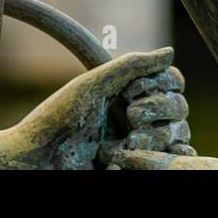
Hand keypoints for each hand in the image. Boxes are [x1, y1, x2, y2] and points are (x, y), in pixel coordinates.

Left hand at [0, 47, 192, 170]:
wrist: (39, 160)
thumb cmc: (59, 119)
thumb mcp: (95, 85)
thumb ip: (131, 66)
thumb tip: (169, 51)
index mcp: (130, 92)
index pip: (170, 81)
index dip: (161, 83)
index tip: (132, 91)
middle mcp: (140, 116)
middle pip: (179, 106)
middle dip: (158, 108)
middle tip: (131, 116)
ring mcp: (142, 144)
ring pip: (177, 134)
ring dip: (155, 136)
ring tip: (127, 145)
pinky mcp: (139, 166)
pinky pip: (171, 162)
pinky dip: (167, 157)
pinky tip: (154, 155)